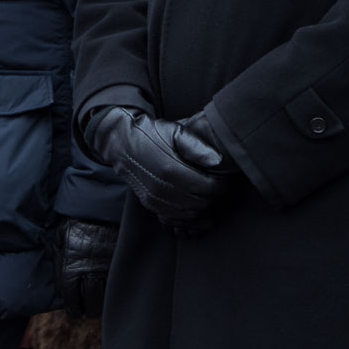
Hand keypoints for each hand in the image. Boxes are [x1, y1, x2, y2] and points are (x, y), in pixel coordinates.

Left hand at [53, 218, 117, 319]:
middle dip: (90, 310)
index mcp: (70, 269)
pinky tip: (114, 289)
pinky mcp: (122, 262)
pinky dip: (117, 288)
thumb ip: (59, 259)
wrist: (99, 204)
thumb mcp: (59, 238)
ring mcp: (108, 268)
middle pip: (92, 304)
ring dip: (105, 302)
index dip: (74, 310)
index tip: (75, 311)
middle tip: (89, 310)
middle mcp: (90, 272)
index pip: (72, 301)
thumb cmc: (75, 220)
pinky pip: (120, 282)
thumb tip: (58, 276)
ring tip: (102, 302)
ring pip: (109, 297)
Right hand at [86, 106, 235, 228]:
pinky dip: (189, 214)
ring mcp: (155, 199)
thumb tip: (218, 161)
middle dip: (214, 196)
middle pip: (201, 202)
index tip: (226, 178)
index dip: (221, 184)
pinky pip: (175, 217)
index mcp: (171, 168)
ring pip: (190, 213)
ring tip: (209, 193)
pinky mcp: (150, 204)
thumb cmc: (152, 134)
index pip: (208, 187)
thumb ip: (197, 146)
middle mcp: (162, 188)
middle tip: (220, 185)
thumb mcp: (175, 131)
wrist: (122, 143)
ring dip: (203, 206)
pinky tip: (194, 204)